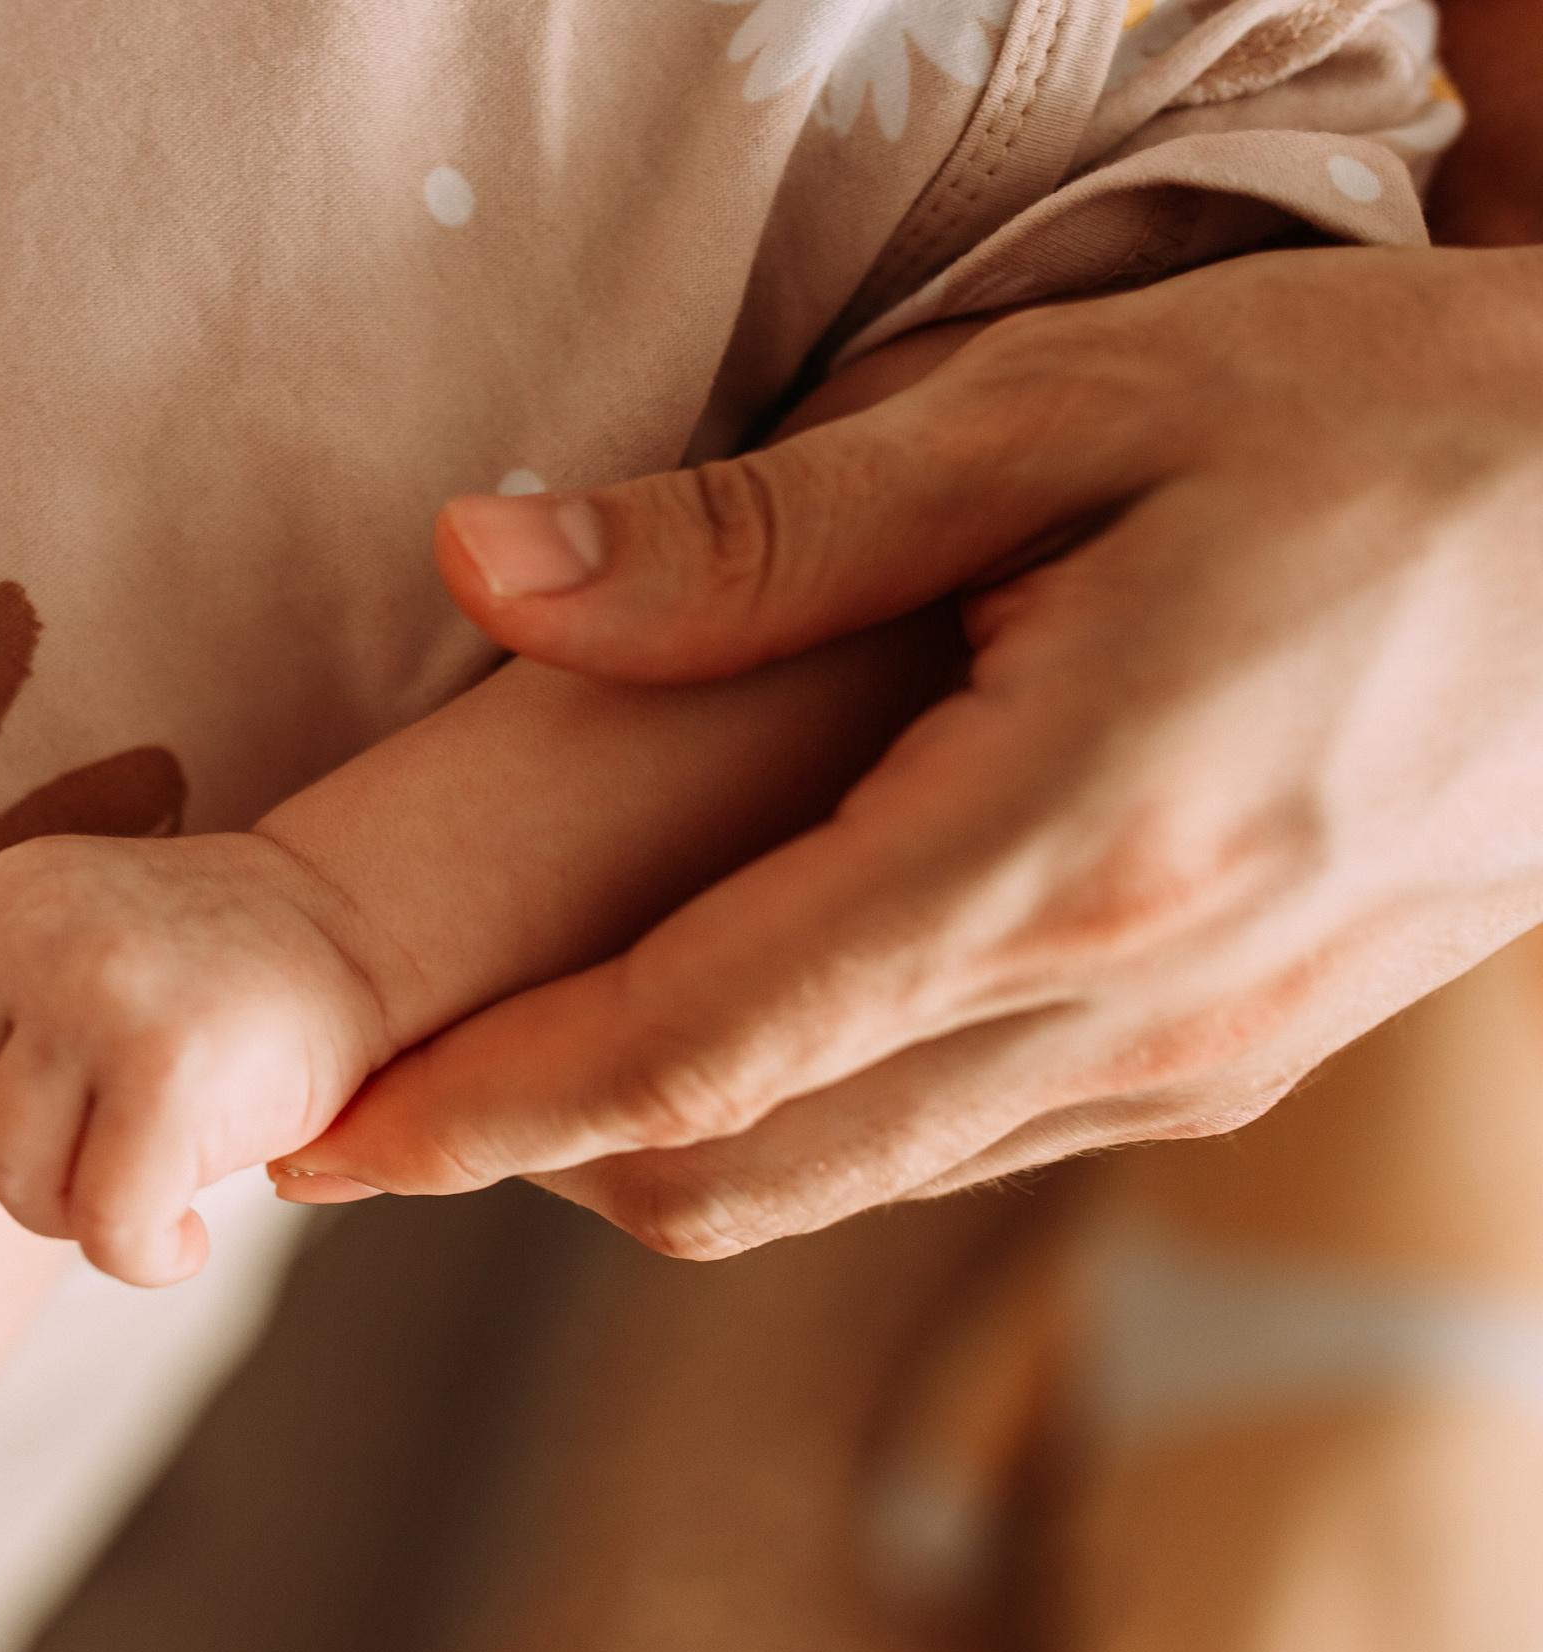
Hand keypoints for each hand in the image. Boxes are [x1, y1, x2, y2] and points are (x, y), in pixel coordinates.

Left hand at [0, 832, 387, 1284]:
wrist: (367, 930)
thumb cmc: (235, 973)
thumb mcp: (91, 945)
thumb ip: (11, 1009)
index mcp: (8, 894)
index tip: (61, 1128)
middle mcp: (35, 933)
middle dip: (22, 1174)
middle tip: (106, 1179)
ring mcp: (94, 995)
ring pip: (12, 1175)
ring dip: (77, 1218)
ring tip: (150, 1201)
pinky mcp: (163, 1071)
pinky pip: (104, 1223)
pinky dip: (141, 1258)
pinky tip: (187, 1239)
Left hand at [282, 244, 1542, 1257]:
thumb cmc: (1386, 428)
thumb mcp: (1068, 412)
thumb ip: (761, 531)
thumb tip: (488, 569)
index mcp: (1065, 847)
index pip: (694, 1047)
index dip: (484, 1110)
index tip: (326, 1140)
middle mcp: (1126, 1002)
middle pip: (742, 1165)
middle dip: (532, 1152)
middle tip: (380, 1093)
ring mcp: (1187, 1054)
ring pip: (841, 1179)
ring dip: (651, 1142)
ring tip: (514, 1054)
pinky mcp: (1226, 1052)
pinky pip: (951, 1140)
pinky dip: (795, 1114)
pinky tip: (731, 1009)